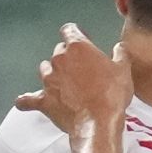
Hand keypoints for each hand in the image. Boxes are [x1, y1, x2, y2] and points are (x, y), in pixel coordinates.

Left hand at [15, 24, 132, 138]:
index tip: (84, 39)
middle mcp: (59, 59)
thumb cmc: (111, 95)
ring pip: (45, 69)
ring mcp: (48, 79)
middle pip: (59, 50)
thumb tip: (119, 48)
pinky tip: (27, 102)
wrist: (98, 122)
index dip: (77, 33)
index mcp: (79, 48)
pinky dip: (28, 100)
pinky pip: (28, 99)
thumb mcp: (124, 71)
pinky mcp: (43, 99)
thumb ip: (120, 54)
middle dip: (69, 56)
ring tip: (66, 84)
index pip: (70, 30)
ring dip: (54, 73)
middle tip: (82, 68)